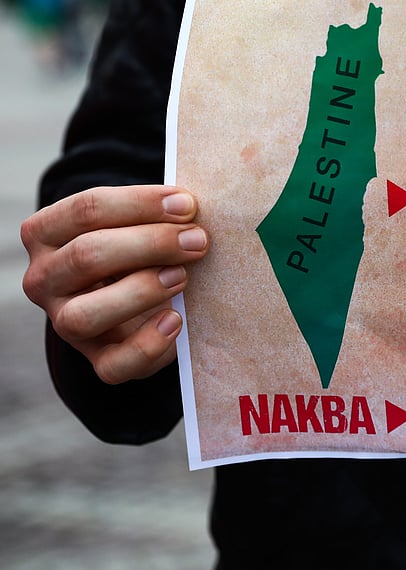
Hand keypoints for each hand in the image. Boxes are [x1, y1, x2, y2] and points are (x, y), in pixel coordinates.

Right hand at [21, 185, 209, 383]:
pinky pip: (113, 365)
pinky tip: (176, 320)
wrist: (144, 298)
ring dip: (141, 291)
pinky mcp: (97, 359)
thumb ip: (157, 214)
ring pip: (85, 315)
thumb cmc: (143, 248)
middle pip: (87, 256)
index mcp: (47, 233)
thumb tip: (192, 207)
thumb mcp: (138, 224)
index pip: (86, 210)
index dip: (140, 204)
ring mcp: (64, 323)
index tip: (187, 205)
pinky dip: (148, 344)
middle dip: (151, 244)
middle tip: (197, 240)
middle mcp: (44, 279)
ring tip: (182, 276)